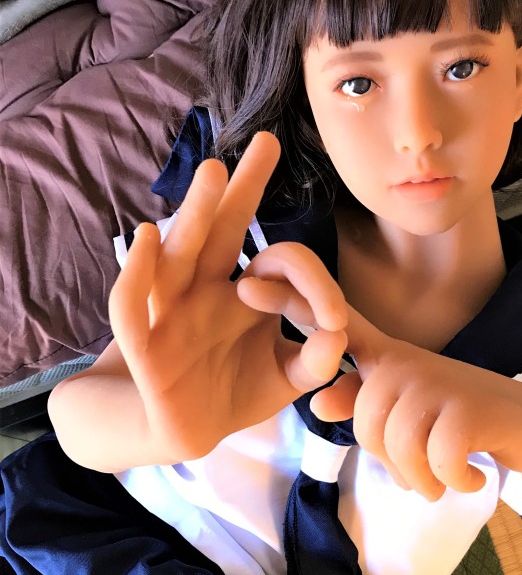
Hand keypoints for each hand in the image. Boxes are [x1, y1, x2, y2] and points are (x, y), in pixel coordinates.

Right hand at [108, 132, 347, 460]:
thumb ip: (314, 361)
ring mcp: (171, 309)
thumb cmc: (236, 393)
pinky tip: (147, 234)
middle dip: (243, 188)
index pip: (279, 263)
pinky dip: (136, 269)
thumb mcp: (286, 379)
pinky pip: (132, 301)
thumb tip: (337, 336)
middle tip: (267, 142)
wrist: (185, 432)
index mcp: (243, 291)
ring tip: (212, 172)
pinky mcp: (143, 343)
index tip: (334, 319)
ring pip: (181, 252)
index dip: (308, 282)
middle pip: (224, 229)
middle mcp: (206, 288)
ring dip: (195, 212)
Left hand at [310, 308, 521, 500]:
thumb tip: (319, 403)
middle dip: (394, 465)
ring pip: (400, 445)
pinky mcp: (470, 408)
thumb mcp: (408, 418)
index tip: (248, 286)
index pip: (339, 328)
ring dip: (424, 481)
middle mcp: (410, 362)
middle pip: (367, 420)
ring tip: (445, 481)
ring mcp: (441, 381)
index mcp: (389, 361)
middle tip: (425, 475)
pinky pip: (437, 459)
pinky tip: (471, 478)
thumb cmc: (462, 422)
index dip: (290, 304)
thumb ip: (366, 410)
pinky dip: (454, 482)